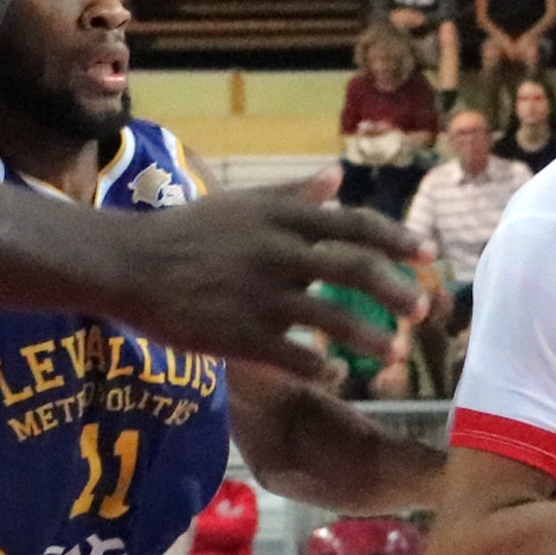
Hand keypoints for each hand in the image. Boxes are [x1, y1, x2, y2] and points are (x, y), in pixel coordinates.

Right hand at [91, 180, 423, 383]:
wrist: (129, 263)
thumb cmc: (188, 232)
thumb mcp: (243, 203)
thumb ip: (295, 195)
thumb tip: (339, 178)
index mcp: (280, 216)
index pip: (354, 224)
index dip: (396, 239)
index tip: (427, 255)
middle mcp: (276, 251)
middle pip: (353, 269)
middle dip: (396, 290)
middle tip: (422, 310)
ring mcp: (258, 295)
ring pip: (330, 317)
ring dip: (369, 336)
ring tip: (394, 351)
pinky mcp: (237, 335)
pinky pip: (292, 356)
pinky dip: (319, 367)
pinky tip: (336, 376)